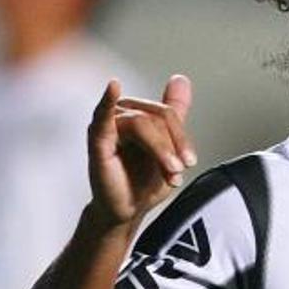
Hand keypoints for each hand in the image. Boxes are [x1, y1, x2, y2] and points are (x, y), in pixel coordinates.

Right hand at [87, 75, 196, 226]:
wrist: (127, 209)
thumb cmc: (143, 180)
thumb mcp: (168, 146)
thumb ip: (174, 112)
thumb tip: (181, 78)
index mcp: (139, 114)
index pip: (166, 113)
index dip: (182, 137)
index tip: (190, 162)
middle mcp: (123, 115)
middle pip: (158, 116)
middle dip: (173, 146)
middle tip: (178, 171)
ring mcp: (108, 125)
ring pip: (142, 123)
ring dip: (161, 150)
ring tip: (169, 172)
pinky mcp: (97, 139)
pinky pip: (103, 116)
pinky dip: (107, 100)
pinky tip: (113, 87)